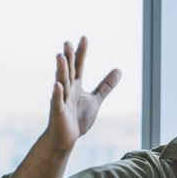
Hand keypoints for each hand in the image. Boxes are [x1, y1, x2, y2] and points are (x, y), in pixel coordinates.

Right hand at [47, 37, 120, 152]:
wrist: (65, 139)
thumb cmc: (77, 119)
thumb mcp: (95, 100)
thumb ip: (105, 85)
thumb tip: (119, 69)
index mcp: (76, 86)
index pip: (79, 66)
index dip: (81, 53)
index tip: (84, 38)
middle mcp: (67, 90)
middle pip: (69, 71)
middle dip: (68, 57)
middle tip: (67, 43)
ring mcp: (61, 100)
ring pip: (61, 83)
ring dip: (61, 71)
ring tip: (60, 57)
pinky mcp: (58, 113)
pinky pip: (57, 102)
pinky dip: (57, 94)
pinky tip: (57, 85)